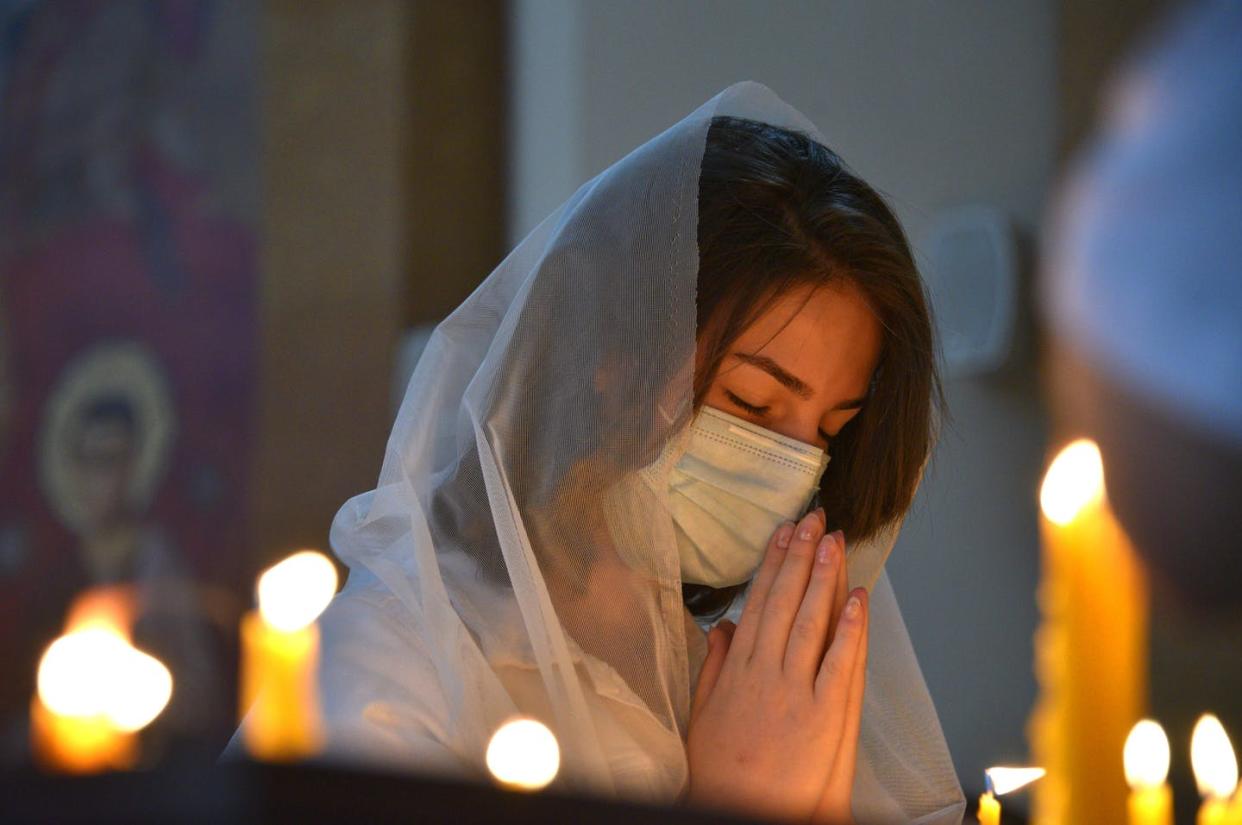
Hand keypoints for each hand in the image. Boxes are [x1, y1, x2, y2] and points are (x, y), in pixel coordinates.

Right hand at [684, 509, 868, 823]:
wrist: (743, 814)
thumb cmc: (721, 773)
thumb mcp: (703, 715)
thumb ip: (713, 668)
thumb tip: (722, 628)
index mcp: (738, 670)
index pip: (759, 602)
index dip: (773, 563)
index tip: (784, 531)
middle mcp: (766, 673)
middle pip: (786, 602)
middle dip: (801, 556)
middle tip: (814, 518)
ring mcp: (797, 692)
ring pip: (811, 622)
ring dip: (825, 578)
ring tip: (834, 541)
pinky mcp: (825, 716)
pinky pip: (840, 663)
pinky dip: (850, 628)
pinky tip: (858, 598)